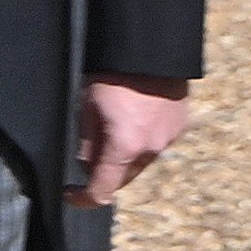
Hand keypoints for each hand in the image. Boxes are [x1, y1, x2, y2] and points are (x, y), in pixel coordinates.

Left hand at [70, 74, 191, 204]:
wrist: (149, 53)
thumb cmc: (110, 77)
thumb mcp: (85, 109)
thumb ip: (86, 144)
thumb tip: (86, 168)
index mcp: (124, 147)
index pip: (103, 189)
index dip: (83, 198)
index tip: (70, 194)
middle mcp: (150, 149)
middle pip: (122, 176)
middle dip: (104, 170)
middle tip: (89, 148)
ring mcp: (169, 140)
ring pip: (140, 161)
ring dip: (124, 155)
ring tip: (112, 123)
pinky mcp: (179, 128)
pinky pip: (155, 144)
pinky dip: (141, 140)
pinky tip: (132, 117)